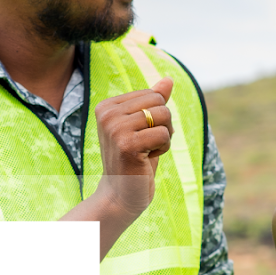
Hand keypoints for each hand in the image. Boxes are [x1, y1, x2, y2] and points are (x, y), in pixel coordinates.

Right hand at [91, 77, 174, 218]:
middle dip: (163, 125)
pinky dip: (163, 148)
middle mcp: (107, 113)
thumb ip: (154, 102)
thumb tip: (168, 79)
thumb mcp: (145, 127)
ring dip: (164, 137)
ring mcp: (115, 128)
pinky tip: (146, 160)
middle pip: (159, 102)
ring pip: (164, 116)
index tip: (140, 136)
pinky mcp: (126, 144)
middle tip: (146, 145)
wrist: (121, 195)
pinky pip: (164, 134)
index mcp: (107, 106)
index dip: (156, 117)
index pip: (152, 94)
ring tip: (146, 152)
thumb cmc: (135, 160)